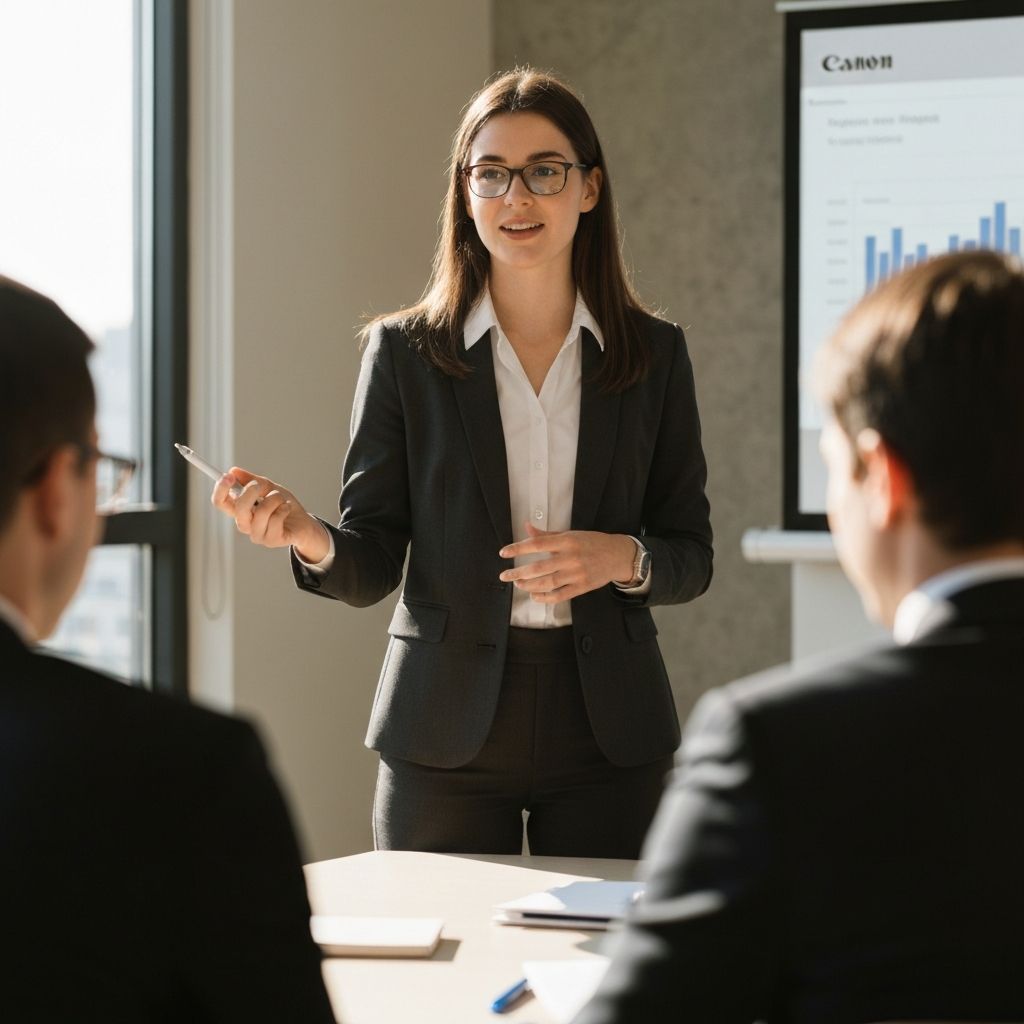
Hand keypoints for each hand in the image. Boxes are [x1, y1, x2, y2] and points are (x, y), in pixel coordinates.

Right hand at [211, 466, 328, 561]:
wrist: (303, 522)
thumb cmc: (282, 504)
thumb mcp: (268, 487)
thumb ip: (251, 479)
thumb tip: (233, 470)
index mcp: (240, 510)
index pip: (221, 503)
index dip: (220, 490)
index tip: (228, 476)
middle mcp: (245, 524)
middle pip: (239, 509)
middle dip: (250, 492)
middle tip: (259, 484)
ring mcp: (257, 534)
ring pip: (261, 512)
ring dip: (274, 499)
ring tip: (280, 498)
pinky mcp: (271, 540)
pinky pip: (276, 519)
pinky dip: (284, 508)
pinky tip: (287, 508)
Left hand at [498, 523, 635, 602]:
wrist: (617, 555)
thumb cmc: (592, 543)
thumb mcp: (570, 534)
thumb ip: (547, 535)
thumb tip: (527, 527)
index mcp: (566, 541)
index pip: (536, 544)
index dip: (518, 549)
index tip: (504, 553)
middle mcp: (570, 558)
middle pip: (539, 568)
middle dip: (518, 573)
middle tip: (504, 576)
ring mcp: (576, 574)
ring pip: (547, 583)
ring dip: (529, 585)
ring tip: (518, 584)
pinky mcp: (582, 587)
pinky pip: (560, 596)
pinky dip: (545, 598)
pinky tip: (534, 595)